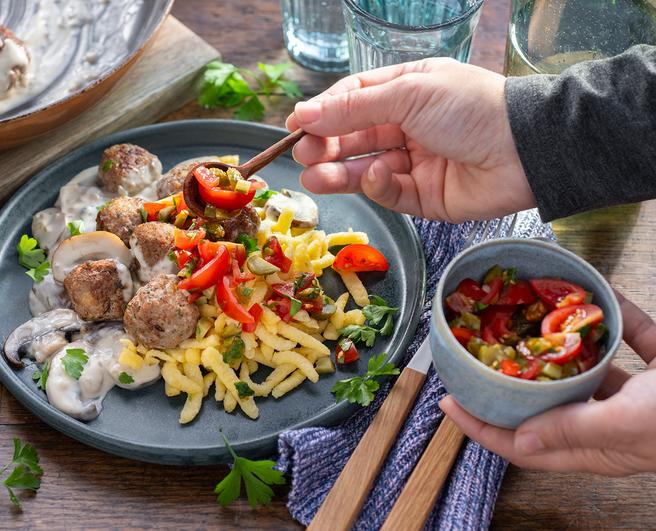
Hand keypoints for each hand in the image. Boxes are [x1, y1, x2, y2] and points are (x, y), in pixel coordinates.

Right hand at [287, 59, 536, 222]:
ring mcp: (415, 162)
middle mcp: (408, 125)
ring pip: (365, 168)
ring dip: (338, 172)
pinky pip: (390, 193)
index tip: (295, 125)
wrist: (527, 150)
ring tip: (314, 177)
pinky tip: (378, 176)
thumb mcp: (409, 94)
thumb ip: (354, 108)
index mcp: (407, 91)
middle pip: (354, 137)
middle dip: (326, 145)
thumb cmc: (472, 108)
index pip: (353, 100)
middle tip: (303, 154)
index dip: (323, 113)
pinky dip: (379, 186)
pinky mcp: (424, 196)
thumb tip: (305, 113)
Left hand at [441, 293, 655, 475]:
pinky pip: (628, 337)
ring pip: (585, 367)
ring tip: (528, 318)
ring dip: (558, 343)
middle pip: (546, 404)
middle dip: (510, 381)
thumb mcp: (628, 423)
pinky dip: (614, 316)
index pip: (526, 446)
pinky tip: (598, 295)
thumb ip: (576, 429)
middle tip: (477, 356)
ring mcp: (636, 395)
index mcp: (599, 447)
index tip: (449, 402)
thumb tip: (522, 439)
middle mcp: (611, 422)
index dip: (483, 428)